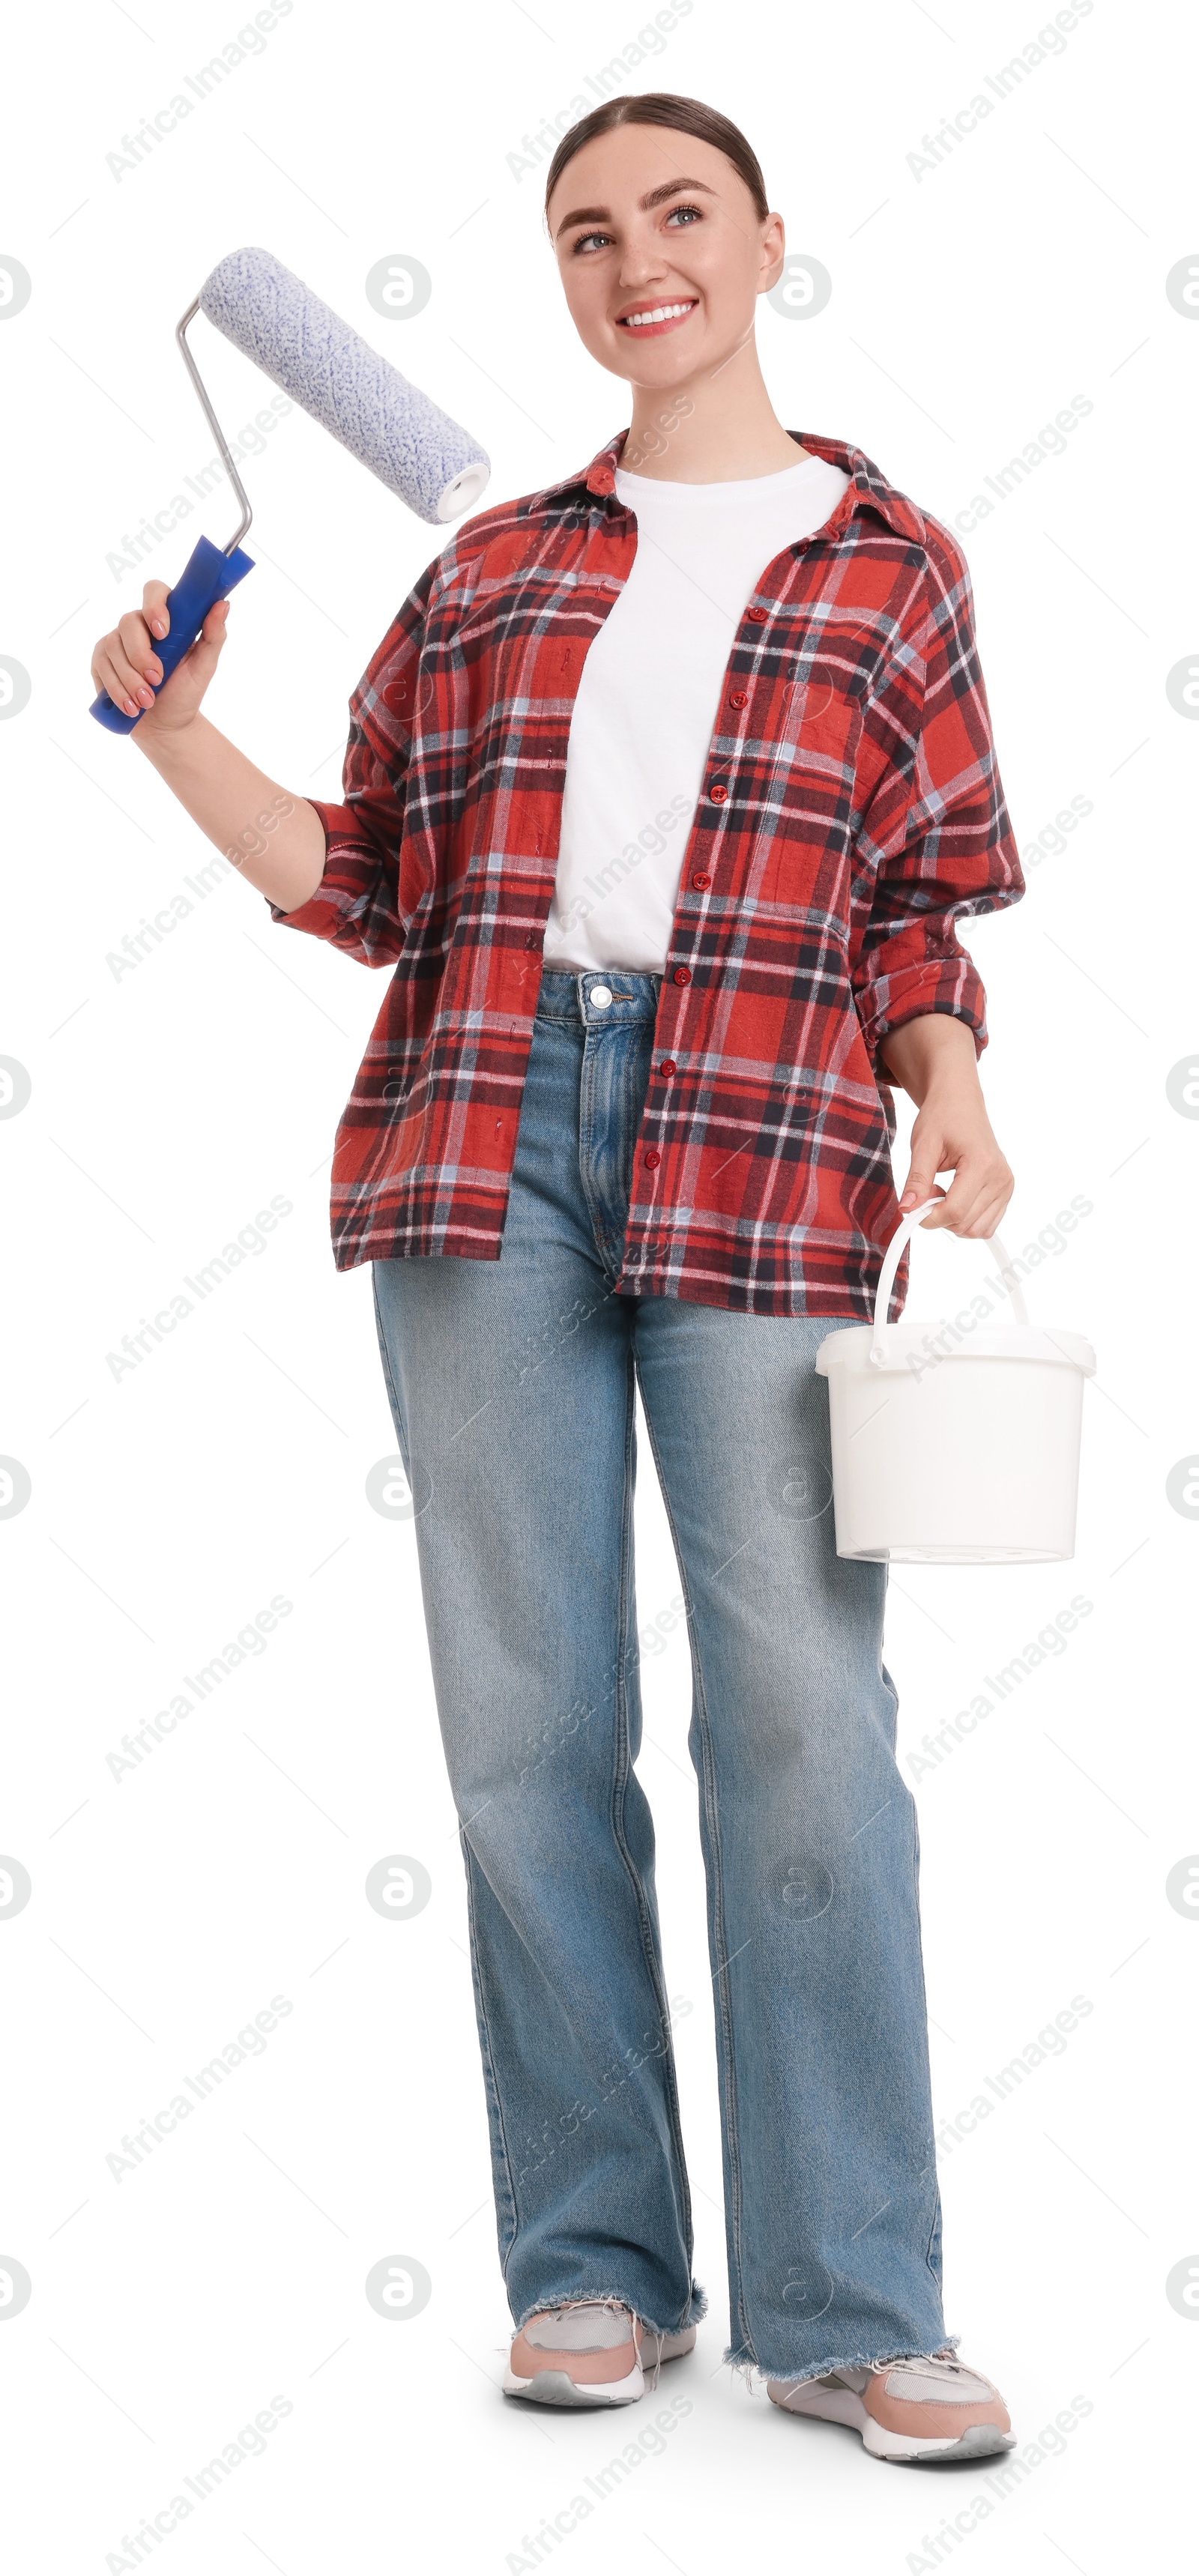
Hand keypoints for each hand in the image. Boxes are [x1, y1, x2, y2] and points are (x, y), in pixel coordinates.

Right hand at [90, 579, 230, 737]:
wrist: (165, 724)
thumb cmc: (185, 691)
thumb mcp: (205, 666)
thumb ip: (214, 635)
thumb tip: (222, 604)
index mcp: (165, 618)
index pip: (154, 591)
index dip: (154, 607)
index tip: (163, 632)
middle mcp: (138, 625)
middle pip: (129, 622)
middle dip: (142, 655)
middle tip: (157, 680)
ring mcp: (116, 641)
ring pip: (113, 647)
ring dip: (131, 679)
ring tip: (147, 701)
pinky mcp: (101, 660)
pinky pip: (102, 666)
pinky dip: (117, 690)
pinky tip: (131, 706)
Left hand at [898, 1082, 1012, 1238]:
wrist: (960, 1103)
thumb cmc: (942, 1117)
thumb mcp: (923, 1146)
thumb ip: (917, 1180)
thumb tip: (907, 1209)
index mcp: (982, 1164)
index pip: (955, 1211)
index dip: (929, 1216)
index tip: (914, 1204)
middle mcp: (1001, 1178)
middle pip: (965, 1224)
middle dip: (939, 1216)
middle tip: (927, 1191)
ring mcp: (1006, 1186)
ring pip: (977, 1230)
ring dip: (953, 1220)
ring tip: (942, 1192)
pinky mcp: (1006, 1191)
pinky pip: (986, 1224)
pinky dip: (966, 1219)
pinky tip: (955, 1197)